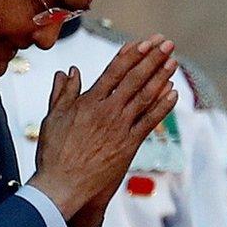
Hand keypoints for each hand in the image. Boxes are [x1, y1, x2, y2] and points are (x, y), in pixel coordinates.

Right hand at [27, 35, 178, 226]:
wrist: (62, 186)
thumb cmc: (54, 153)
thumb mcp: (53, 118)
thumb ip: (63, 93)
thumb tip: (69, 71)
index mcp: (88, 101)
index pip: (114, 70)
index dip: (132, 54)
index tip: (144, 41)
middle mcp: (107, 110)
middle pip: (135, 78)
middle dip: (152, 58)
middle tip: (167, 43)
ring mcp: (120, 127)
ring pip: (145, 96)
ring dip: (161, 77)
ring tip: (173, 61)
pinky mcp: (129, 145)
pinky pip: (150, 122)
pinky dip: (163, 106)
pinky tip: (173, 93)